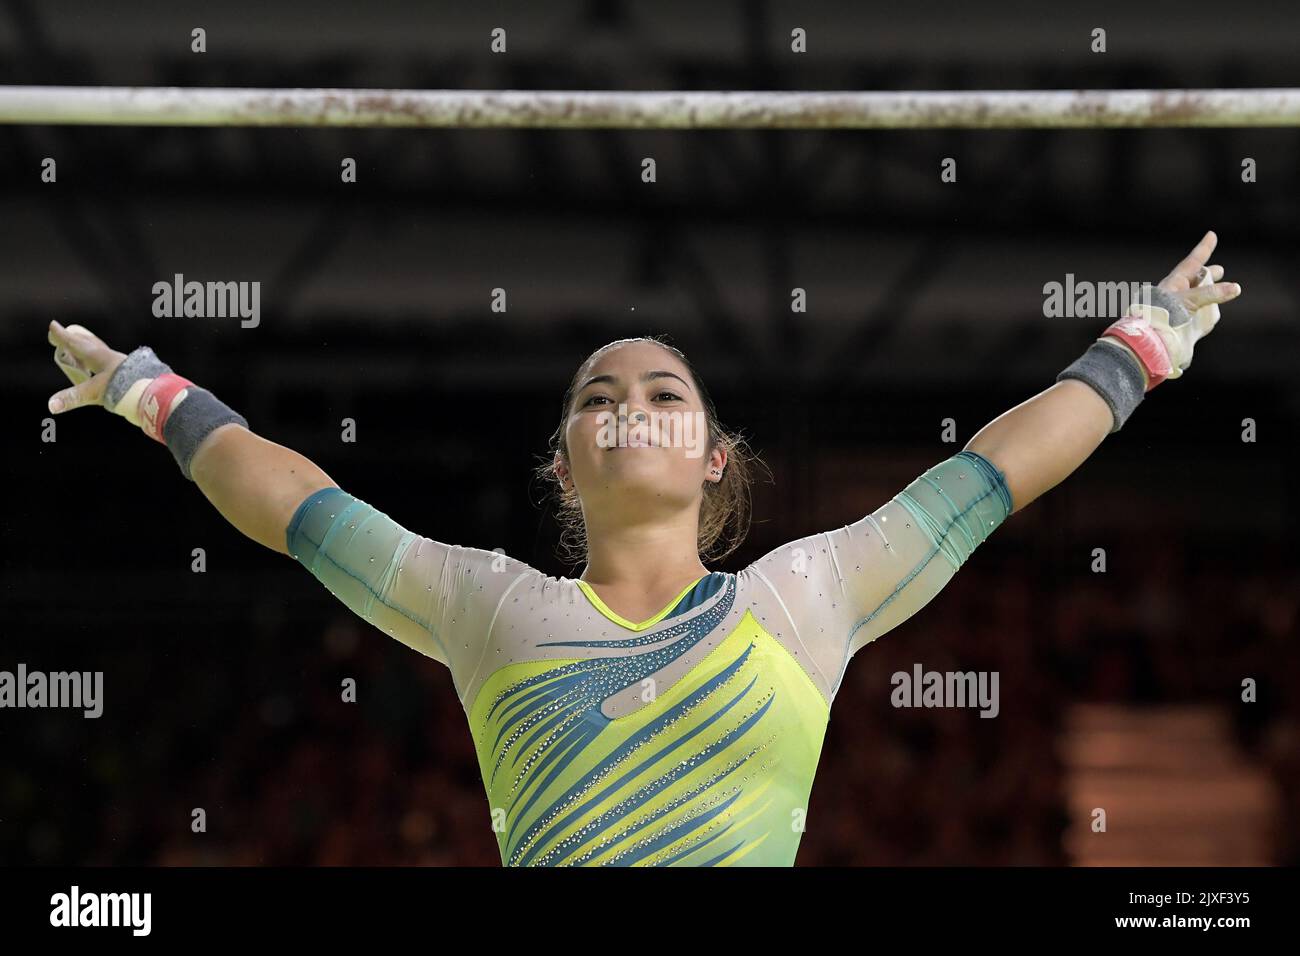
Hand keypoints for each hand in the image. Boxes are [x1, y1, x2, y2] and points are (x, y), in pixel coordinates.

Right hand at [46, 320, 127, 413]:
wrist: (154, 391)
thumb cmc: (124, 388)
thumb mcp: (94, 393)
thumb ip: (72, 398)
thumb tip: (51, 405)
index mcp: (98, 357)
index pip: (76, 344)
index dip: (63, 337)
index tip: (53, 324)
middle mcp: (109, 358)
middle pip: (90, 344)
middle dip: (77, 338)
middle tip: (69, 332)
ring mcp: (121, 365)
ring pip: (102, 352)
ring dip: (91, 348)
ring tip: (86, 348)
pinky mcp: (131, 373)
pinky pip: (112, 364)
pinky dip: (103, 362)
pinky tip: (107, 369)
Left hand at [1150, 230, 1240, 377]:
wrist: (1148, 342)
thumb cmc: (1163, 316)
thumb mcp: (1189, 300)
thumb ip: (1211, 294)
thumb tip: (1235, 288)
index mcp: (1173, 284)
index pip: (1192, 262)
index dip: (1203, 249)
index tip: (1211, 234)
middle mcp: (1175, 296)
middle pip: (1195, 281)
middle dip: (1207, 275)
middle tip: (1220, 269)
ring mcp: (1178, 312)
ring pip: (1198, 300)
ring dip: (1209, 295)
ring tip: (1221, 292)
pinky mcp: (1182, 328)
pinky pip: (1198, 318)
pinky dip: (1207, 315)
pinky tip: (1212, 315)